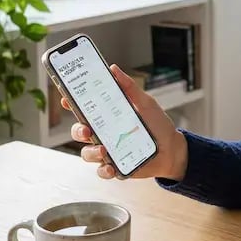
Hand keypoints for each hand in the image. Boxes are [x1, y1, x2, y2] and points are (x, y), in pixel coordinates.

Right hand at [63, 64, 187, 180]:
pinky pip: (102, 170)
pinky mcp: (115, 167)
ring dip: (91, 152)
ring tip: (103, 150)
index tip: (67, 98)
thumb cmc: (158, 124)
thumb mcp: (145, 103)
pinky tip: (111, 167)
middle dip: (78, 130)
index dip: (71, 103)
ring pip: (87, 153)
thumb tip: (114, 69)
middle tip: (86, 130)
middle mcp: (104, 133)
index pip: (84, 108)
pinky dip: (104, 170)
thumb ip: (130, 88)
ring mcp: (108, 151)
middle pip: (79, 131)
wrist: (173, 149)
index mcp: (108, 115)